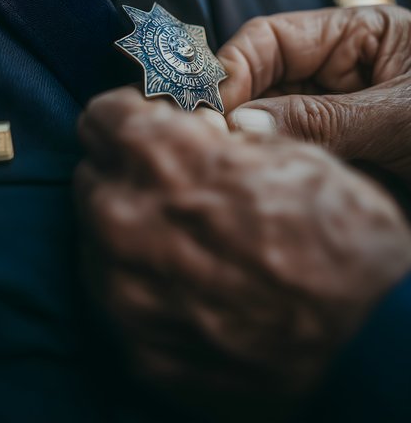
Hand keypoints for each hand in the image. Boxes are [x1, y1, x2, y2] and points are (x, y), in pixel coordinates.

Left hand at [74, 87, 410, 416]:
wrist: (369, 342)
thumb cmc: (339, 238)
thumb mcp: (288, 153)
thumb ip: (218, 138)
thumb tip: (197, 131)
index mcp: (160, 157)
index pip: (100, 116)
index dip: (133, 117)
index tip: (153, 127)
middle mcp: (123, 221)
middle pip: (92, 176)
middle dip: (129, 172)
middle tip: (176, 184)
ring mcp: (122, 291)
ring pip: (96, 238)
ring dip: (133, 229)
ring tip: (189, 238)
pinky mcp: (135, 345)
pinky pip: (115, 295)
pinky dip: (143, 282)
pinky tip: (190, 283)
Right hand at [220, 6, 410, 185]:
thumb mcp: (395, 114)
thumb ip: (322, 119)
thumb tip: (242, 124)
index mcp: (358, 35)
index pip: (274, 38)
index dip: (234, 67)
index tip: (210, 105)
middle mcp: (343, 70)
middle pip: (266, 80)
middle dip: (237, 109)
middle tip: (213, 142)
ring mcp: (342, 113)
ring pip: (276, 121)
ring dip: (254, 142)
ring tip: (234, 164)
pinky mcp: (348, 155)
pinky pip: (298, 154)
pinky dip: (278, 165)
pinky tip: (262, 178)